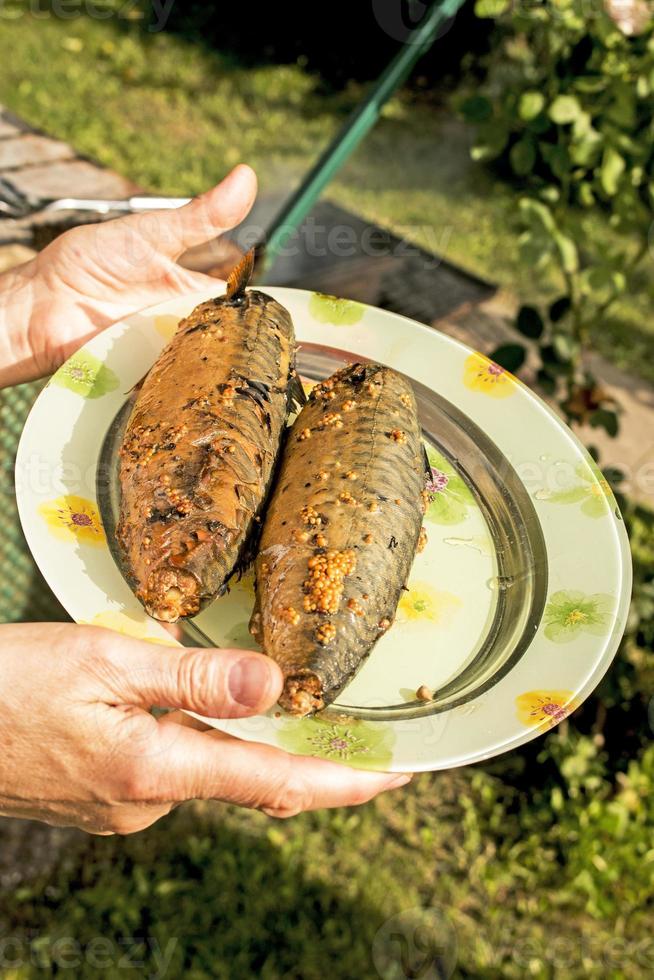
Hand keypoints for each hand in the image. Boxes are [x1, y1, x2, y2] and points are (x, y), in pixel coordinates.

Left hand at [0, 164, 256, 386]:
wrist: (41, 304)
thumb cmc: (92, 261)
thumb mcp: (153, 233)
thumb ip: (201, 216)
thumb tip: (247, 177)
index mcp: (192, 290)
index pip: (240, 301)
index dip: (264, 308)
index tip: (294, 314)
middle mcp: (185, 325)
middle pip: (229, 339)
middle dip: (247, 345)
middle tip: (270, 349)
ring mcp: (169, 353)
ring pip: (209, 365)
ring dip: (221, 367)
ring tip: (244, 372)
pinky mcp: (150, 377)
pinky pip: (180, 386)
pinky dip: (191, 388)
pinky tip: (205, 389)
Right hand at [0, 623, 410, 833]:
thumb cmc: (8, 686)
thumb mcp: (104, 661)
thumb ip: (193, 678)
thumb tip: (274, 686)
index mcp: (156, 770)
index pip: (277, 782)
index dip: (346, 781)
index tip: (401, 774)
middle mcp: (149, 803)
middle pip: (250, 776)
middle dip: (303, 754)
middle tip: (354, 724)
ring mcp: (126, 807)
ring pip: (208, 766)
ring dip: (240, 735)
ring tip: (263, 690)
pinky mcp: (108, 797)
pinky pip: (174, 765)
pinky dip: (197, 736)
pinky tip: (180, 697)